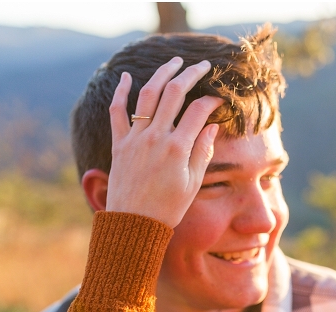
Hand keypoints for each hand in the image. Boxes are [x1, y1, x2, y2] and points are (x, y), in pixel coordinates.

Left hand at [105, 57, 223, 227]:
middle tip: (203, 65)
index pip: (198, 111)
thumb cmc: (168, 208)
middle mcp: (155, 138)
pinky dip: (120, 92)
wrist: (134, 224)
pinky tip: (127, 77)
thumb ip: (202, 152)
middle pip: (173, 93)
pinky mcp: (119, 144)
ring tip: (174, 63)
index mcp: (177, 148)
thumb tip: (211, 127)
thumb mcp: (193, 183)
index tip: (219, 99)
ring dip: (162, 74)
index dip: (211, 100)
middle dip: (190, 74)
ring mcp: (135, 138)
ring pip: (147, 94)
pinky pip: (117, 112)